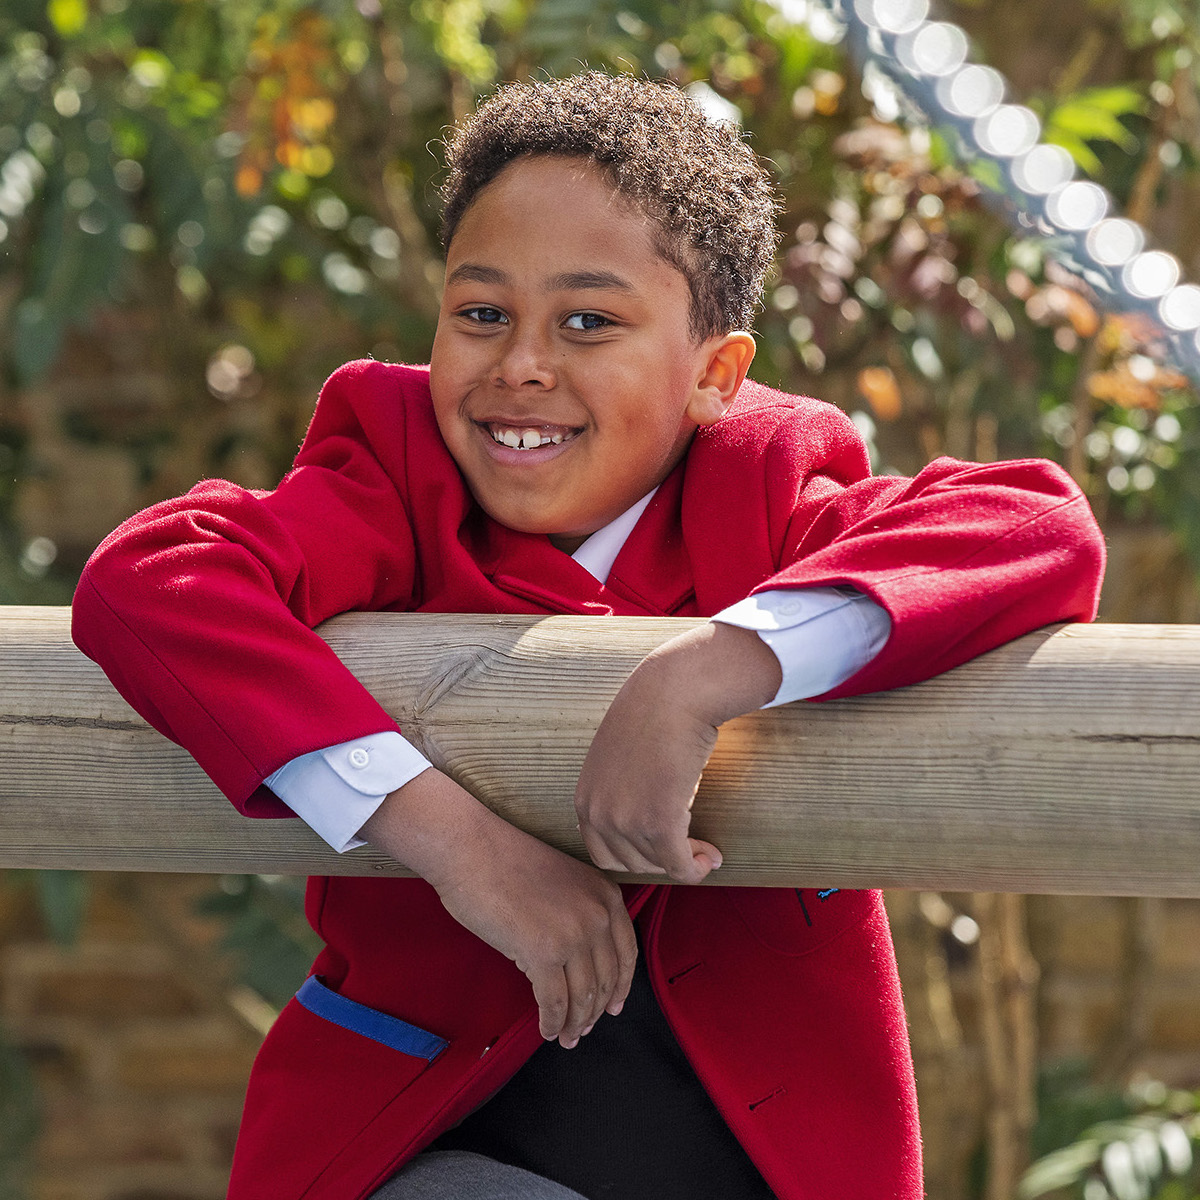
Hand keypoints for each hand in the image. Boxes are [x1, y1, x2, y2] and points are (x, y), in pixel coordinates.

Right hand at [363, 769, 636, 1047]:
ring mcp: (573, 935)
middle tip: (583, 1030)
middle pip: (606, 979)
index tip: (614, 1006)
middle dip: (595, 1011)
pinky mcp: (543, 953)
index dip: (621, 986)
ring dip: (574, 1023)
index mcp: (606, 894)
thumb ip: (578, 917)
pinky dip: (553, 1022)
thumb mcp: (563, 883)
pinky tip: (547, 1030)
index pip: (627, 953)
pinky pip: (555, 1002)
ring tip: (565, 1037)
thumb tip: (574, 966)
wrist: (472, 849)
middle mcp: (598, 915)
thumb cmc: (506, 861)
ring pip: (583, 997)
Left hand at [575, 622, 781, 883]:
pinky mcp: (659, 822)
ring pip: (658, 865)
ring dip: (684, 861)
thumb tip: (640, 815)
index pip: (603, 854)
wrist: (675, 693)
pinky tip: (712, 857)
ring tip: (704, 849)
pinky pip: (678, 865)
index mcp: (584, 799)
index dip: (636, 856)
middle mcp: (598, 814)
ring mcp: (626, 820)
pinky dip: (696, 867)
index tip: (662, 849)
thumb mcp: (618, 758)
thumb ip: (619, 790)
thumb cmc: (654, 716)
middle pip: (631, 864)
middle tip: (691, 848)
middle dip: (662, 860)